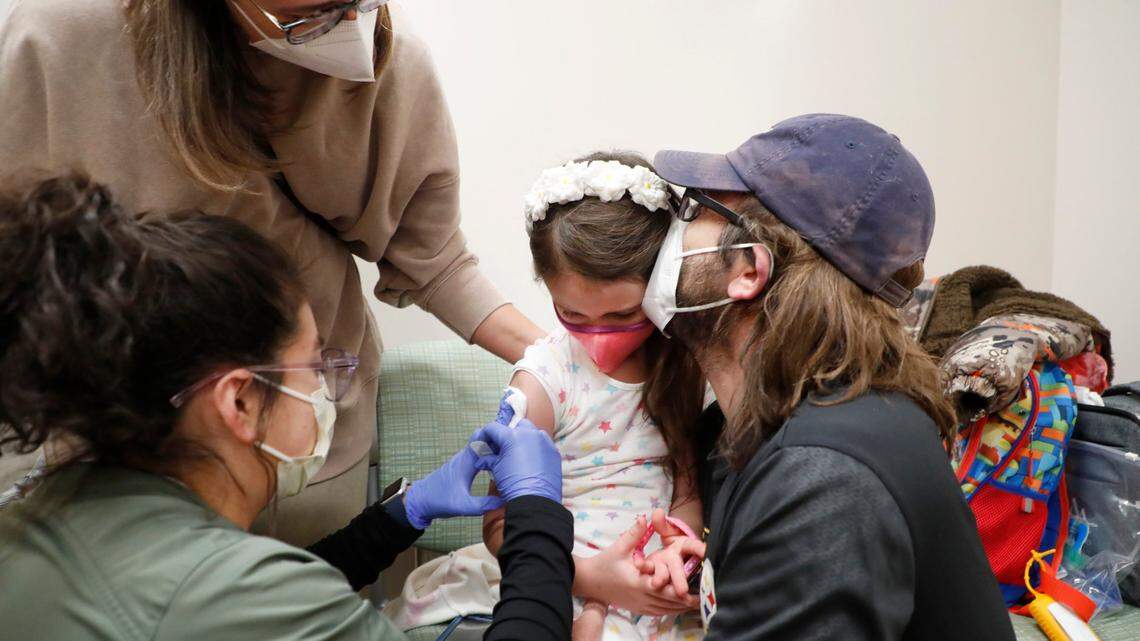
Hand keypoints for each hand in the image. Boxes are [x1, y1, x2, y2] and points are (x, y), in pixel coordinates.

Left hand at [403, 431, 504, 529]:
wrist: (420, 500)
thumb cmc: (438, 500)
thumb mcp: (462, 506)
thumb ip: (482, 504)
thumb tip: (504, 502)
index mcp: (466, 462)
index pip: (482, 437)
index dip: (496, 433)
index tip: (513, 436)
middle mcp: (464, 457)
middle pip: (484, 438)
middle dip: (499, 438)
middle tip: (516, 444)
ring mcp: (462, 461)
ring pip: (481, 446)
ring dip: (494, 446)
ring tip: (512, 452)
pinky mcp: (462, 467)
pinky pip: (478, 454)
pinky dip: (488, 454)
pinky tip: (497, 463)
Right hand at [474, 419, 561, 502]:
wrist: (535, 501)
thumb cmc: (513, 485)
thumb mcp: (497, 469)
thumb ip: (489, 458)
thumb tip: (483, 458)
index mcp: (513, 436)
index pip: (494, 428)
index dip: (485, 434)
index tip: (483, 442)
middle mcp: (531, 434)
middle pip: (516, 426)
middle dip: (508, 435)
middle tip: (501, 449)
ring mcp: (545, 441)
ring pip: (532, 432)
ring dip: (523, 439)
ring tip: (517, 456)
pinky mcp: (554, 452)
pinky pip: (543, 444)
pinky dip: (535, 448)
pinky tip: (530, 462)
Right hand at [576, 515, 697, 615]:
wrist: (589, 581)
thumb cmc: (605, 563)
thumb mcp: (620, 546)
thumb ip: (635, 533)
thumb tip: (646, 516)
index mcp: (638, 581)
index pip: (664, 588)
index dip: (681, 589)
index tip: (695, 588)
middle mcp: (641, 596)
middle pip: (668, 602)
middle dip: (685, 601)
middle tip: (702, 597)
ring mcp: (639, 605)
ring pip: (665, 609)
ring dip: (680, 607)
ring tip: (695, 603)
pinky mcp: (637, 609)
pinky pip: (657, 613)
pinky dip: (669, 611)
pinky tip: (678, 608)